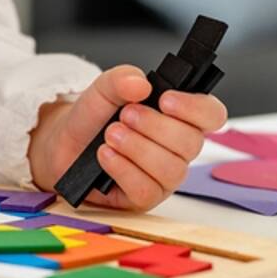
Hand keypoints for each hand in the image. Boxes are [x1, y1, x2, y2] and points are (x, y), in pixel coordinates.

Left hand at [27, 65, 227, 211]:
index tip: (165, 100)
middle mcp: (178, 149)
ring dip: (138, 148)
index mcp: (179, 117)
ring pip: (171, 169)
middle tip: (124, 115)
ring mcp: (163, 176)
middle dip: (154, 126)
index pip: (212, 114)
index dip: (195, 108)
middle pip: (191, 143)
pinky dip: (123, 169)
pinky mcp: (144, 197)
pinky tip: (105, 156)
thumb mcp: (103, 89)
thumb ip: (120, 79)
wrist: (64, 143)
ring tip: (110, 135)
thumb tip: (140, 83)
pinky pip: (147, 190)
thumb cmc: (93, 117)